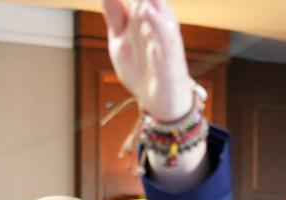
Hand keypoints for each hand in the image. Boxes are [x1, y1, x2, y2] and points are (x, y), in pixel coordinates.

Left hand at [102, 0, 191, 121]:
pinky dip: (158, 25)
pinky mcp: (171, 59)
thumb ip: (115, 15)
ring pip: (159, 11)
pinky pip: (166, 39)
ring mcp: (164, 39)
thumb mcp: (120, 41)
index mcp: (143, 16)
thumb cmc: (143, 69)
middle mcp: (156, 22)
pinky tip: (148, 12)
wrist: (159, 103)